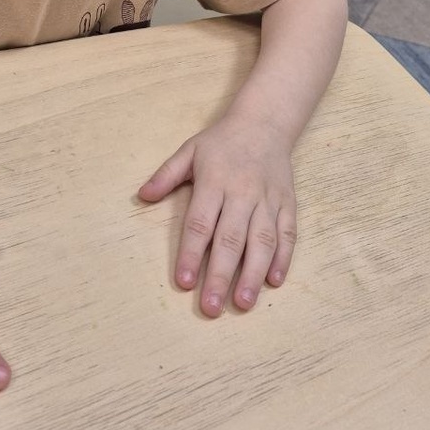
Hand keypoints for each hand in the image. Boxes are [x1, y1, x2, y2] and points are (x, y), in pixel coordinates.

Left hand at [138, 116, 296, 316]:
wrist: (265, 122)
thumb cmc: (222, 142)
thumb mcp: (189, 150)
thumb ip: (166, 175)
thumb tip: (141, 196)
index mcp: (214, 181)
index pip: (200, 223)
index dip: (191, 253)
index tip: (184, 282)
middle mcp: (242, 193)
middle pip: (231, 239)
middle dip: (220, 275)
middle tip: (211, 307)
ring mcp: (268, 200)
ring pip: (262, 241)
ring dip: (254, 274)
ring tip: (243, 303)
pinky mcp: (288, 203)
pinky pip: (288, 233)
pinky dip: (283, 258)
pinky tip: (274, 281)